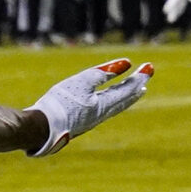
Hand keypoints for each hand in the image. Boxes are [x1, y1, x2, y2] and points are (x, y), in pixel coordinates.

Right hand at [29, 58, 153, 156]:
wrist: (41, 128)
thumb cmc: (60, 102)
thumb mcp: (82, 82)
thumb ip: (104, 72)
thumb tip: (127, 63)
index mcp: (104, 105)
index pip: (127, 89)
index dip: (138, 77)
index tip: (149, 67)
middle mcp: (101, 115)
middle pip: (124, 99)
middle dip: (135, 87)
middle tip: (145, 78)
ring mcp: (91, 120)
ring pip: (116, 106)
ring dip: (126, 96)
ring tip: (134, 91)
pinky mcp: (81, 122)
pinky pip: (105, 110)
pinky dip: (114, 102)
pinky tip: (108, 102)